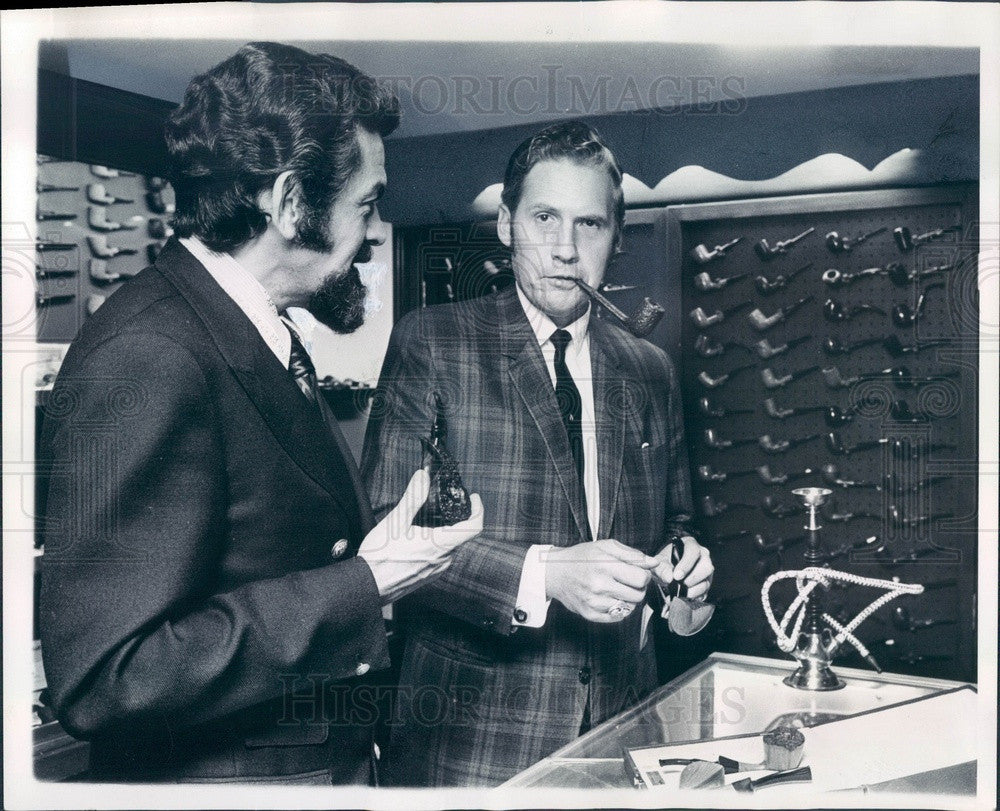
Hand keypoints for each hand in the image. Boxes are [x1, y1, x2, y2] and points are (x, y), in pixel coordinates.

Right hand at [358, 468, 482, 603]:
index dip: (478, 510)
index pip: (473, 528)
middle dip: (456, 519)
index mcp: (440, 544)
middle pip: (461, 536)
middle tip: (445, 506)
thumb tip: (423, 477)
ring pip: (450, 547)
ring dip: (444, 533)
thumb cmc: (380, 557)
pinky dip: (435, 545)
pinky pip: (440, 557)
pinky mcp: (428, 577)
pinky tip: (418, 540)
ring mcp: (436, 571)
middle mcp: (443, 560)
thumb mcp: (396, 521)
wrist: (367, 586)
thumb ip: (413, 497)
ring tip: (427, 522)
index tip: (474, 499)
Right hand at [544, 539, 658, 622]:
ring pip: (630, 607)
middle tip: (629, 581)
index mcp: (604, 565)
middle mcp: (599, 585)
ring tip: (618, 588)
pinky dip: (619, 608)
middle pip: (638, 595)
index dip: (644, 575)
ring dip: (628, 598)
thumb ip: (632, 554)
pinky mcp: (590, 614)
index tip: (638, 572)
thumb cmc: (582, 557)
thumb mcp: (606, 547)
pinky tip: (610, 597)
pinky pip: (617, 616)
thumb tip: (654, 563)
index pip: (641, 579)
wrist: (555, 572)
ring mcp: (594, 602)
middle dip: (638, 588)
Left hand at [652, 536, 713, 600]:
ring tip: (679, 593)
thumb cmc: (665, 561)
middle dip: (692, 579)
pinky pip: (705, 593)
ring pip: (707, 582)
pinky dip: (694, 597)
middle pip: (706, 567)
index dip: (686, 565)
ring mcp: (707, 571)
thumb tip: (669, 578)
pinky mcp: (706, 583)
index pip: (693, 552)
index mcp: (691, 545)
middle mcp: (704, 557)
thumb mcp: (660, 562)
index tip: (676, 576)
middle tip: (679, 584)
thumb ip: (662, 568)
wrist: (667, 569)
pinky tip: (684, 597)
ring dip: (693, 591)